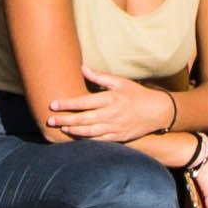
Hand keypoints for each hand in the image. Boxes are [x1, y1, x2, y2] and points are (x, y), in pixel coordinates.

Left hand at [42, 75, 175, 142]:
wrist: (157, 112)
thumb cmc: (137, 94)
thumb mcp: (120, 82)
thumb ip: (100, 77)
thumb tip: (82, 68)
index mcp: (110, 98)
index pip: (84, 102)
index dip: (67, 104)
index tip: (53, 105)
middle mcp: (111, 114)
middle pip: (83, 118)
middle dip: (65, 119)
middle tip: (50, 120)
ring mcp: (114, 127)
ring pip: (89, 131)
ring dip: (73, 130)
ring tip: (61, 129)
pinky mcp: (118, 137)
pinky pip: (99, 140)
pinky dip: (86, 139)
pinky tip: (76, 137)